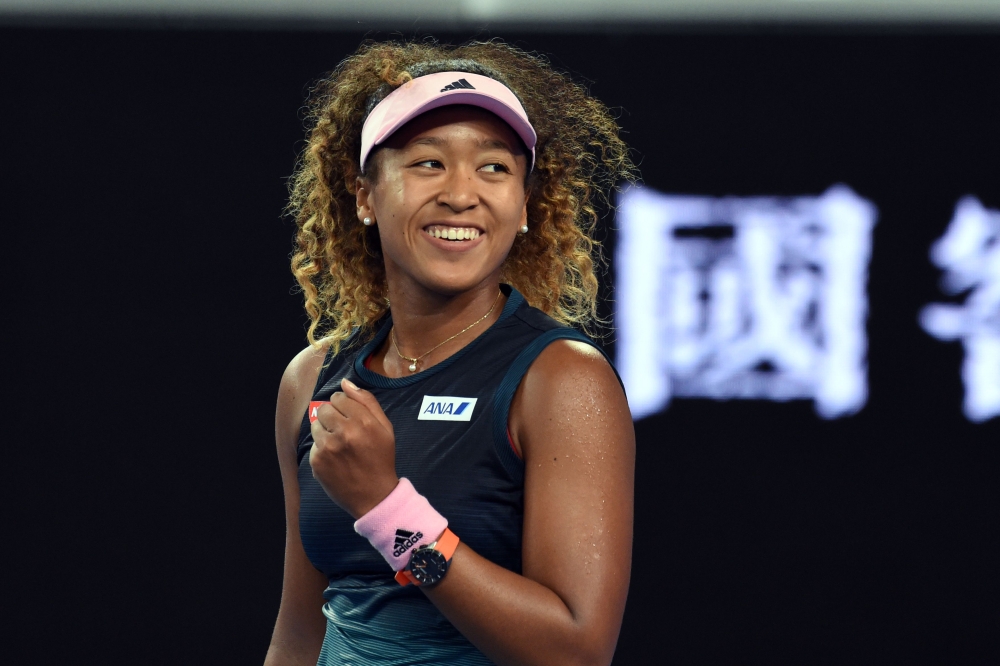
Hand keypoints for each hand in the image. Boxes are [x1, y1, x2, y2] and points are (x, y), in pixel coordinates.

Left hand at [309, 378, 398, 518]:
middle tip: (343, 430)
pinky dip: (323, 449)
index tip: (349, 416)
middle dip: (332, 416)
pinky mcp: (317, 462)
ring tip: (339, 445)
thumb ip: (367, 401)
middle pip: (324, 409)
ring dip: (325, 431)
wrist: (374, 496)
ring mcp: (328, 448)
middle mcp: (344, 432)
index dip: (344, 405)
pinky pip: (314, 445)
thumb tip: (346, 383)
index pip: (339, 397)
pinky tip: (336, 459)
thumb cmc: (381, 458)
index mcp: (363, 421)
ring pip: (316, 425)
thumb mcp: (385, 427)